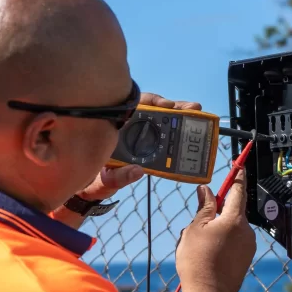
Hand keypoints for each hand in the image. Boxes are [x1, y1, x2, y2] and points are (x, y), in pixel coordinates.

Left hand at [73, 92, 202, 201]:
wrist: (94, 189)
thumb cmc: (98, 180)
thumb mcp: (107, 179)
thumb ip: (120, 176)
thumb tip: (139, 171)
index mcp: (117, 128)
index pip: (136, 107)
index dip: (153, 102)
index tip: (166, 105)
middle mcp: (130, 129)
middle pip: (154, 111)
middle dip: (174, 107)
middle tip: (192, 108)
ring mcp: (141, 137)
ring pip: (163, 121)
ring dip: (181, 116)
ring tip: (196, 113)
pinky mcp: (149, 147)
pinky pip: (165, 136)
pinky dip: (179, 132)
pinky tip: (192, 131)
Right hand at [175, 169, 255, 291]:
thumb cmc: (198, 261)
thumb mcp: (195, 229)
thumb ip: (203, 208)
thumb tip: (206, 191)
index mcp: (234, 219)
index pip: (237, 190)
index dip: (237, 176)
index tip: (239, 166)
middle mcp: (246, 230)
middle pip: (232, 211)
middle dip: (217, 213)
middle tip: (198, 225)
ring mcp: (248, 245)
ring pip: (231, 228)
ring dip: (218, 230)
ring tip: (200, 247)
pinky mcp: (246, 258)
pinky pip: (234, 242)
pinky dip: (223, 243)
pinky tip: (208, 255)